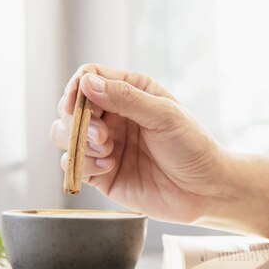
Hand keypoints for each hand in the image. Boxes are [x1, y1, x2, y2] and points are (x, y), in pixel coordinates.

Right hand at [50, 64, 227, 223]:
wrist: (204, 190)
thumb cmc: (192, 147)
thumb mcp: (164, 115)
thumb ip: (126, 98)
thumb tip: (87, 83)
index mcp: (130, 92)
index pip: (90, 78)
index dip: (77, 88)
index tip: (76, 103)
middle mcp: (114, 116)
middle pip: (70, 106)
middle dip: (77, 120)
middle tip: (101, 135)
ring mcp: (105, 144)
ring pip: (64, 134)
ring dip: (79, 142)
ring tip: (107, 152)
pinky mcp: (101, 173)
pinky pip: (73, 164)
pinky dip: (83, 164)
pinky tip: (109, 166)